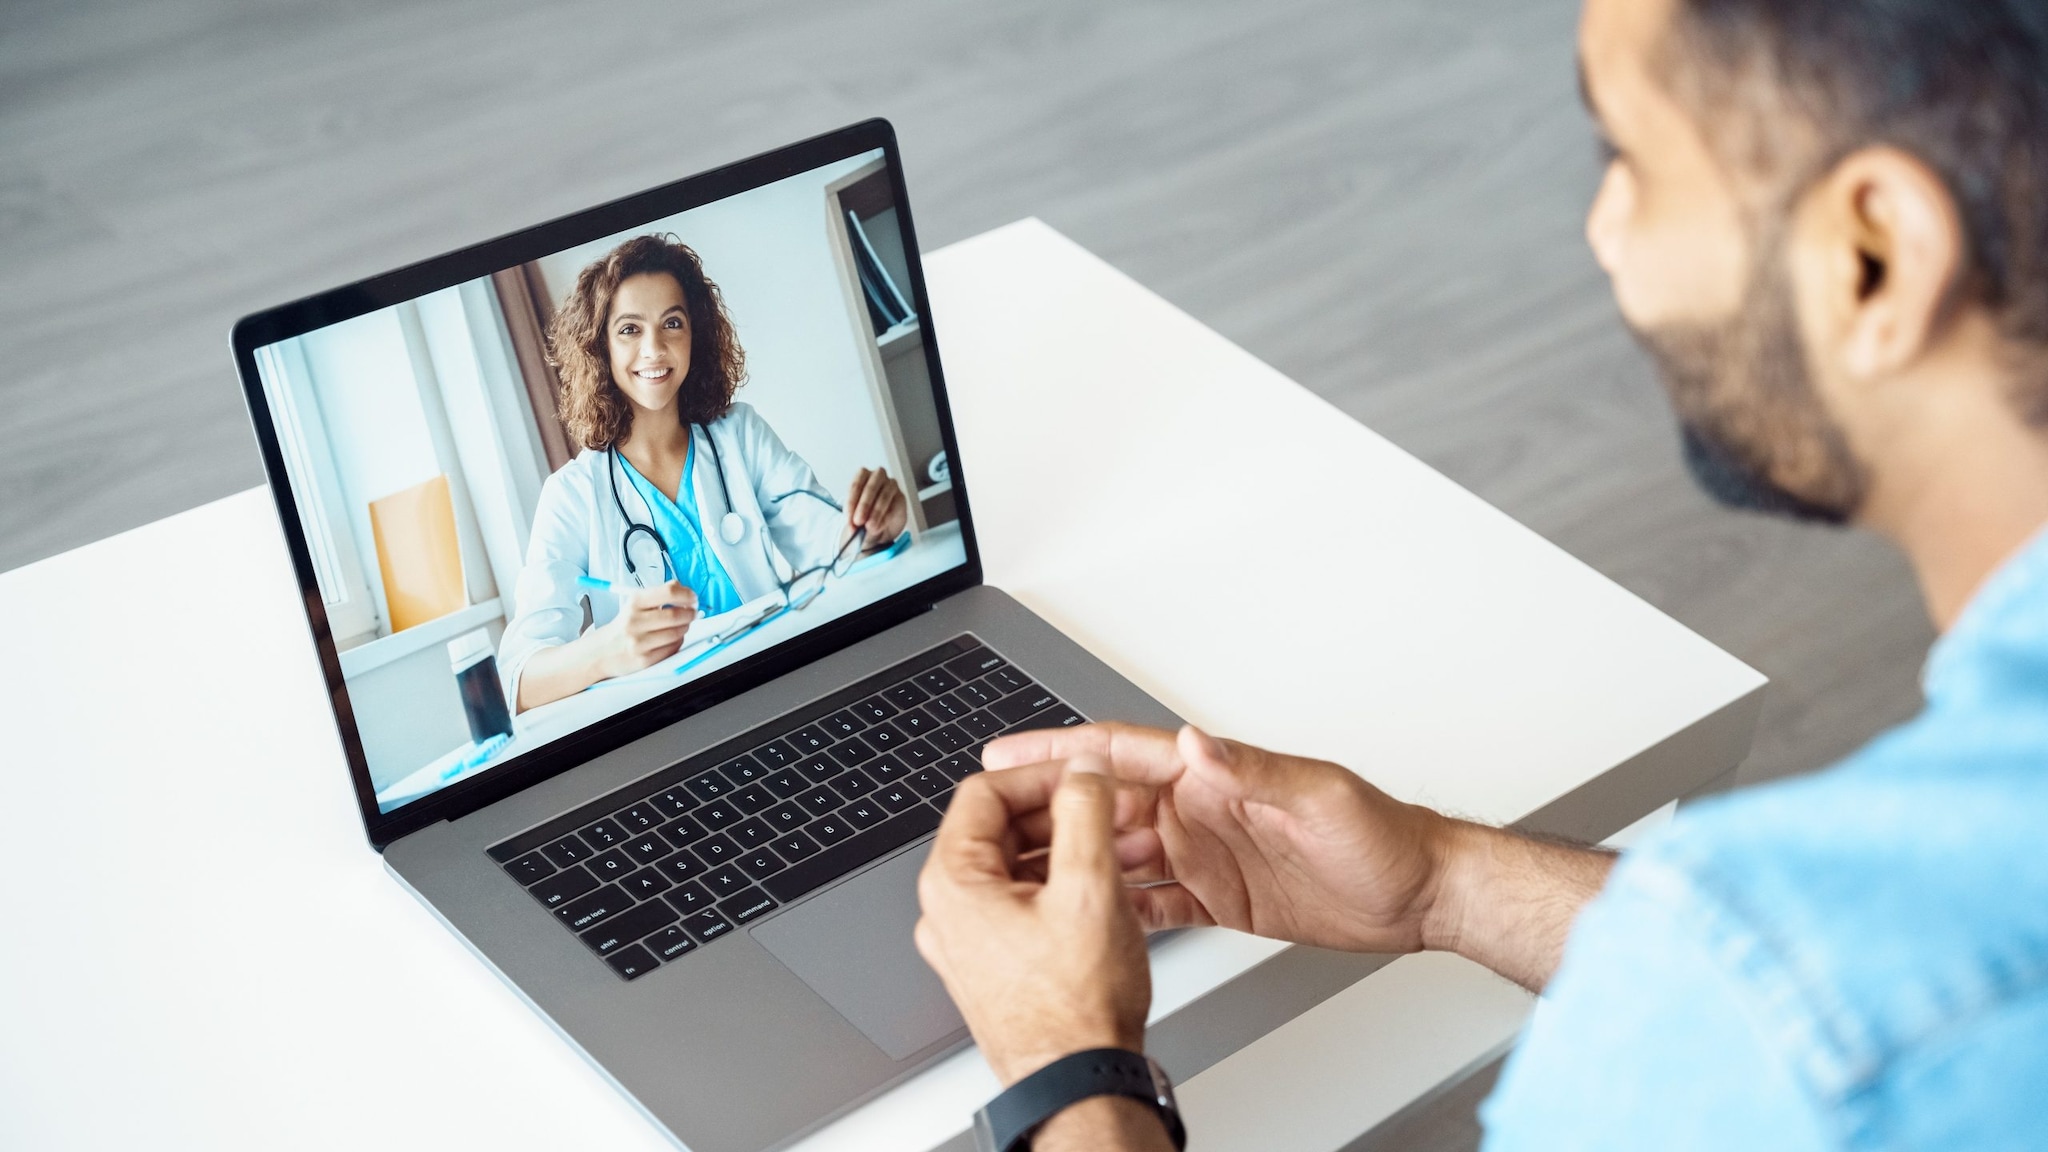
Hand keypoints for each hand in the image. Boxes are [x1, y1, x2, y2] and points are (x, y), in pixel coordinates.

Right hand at [595, 580, 696, 677]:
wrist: (601, 652)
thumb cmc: (624, 626)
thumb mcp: (635, 604)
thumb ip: (659, 595)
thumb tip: (686, 592)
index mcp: (634, 603)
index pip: (668, 592)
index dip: (687, 594)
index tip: (692, 598)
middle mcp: (635, 621)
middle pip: (675, 615)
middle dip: (689, 614)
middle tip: (692, 613)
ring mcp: (639, 642)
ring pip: (676, 633)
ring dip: (684, 628)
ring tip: (681, 626)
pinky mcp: (644, 659)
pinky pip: (672, 649)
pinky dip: (678, 642)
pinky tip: (671, 639)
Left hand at [844, 466, 907, 551]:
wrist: (882, 523)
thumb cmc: (866, 512)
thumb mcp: (855, 515)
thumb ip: (854, 519)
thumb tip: (854, 527)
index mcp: (862, 475)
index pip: (855, 486)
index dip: (851, 503)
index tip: (849, 519)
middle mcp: (877, 476)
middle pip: (870, 488)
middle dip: (863, 506)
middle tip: (858, 521)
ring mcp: (891, 485)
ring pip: (884, 496)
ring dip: (875, 513)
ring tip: (869, 527)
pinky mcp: (901, 497)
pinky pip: (894, 506)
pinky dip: (886, 518)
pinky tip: (879, 526)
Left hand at [915, 757, 1151, 1085]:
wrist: (1080, 1082)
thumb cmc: (1076, 1008)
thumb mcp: (1090, 887)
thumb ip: (1085, 813)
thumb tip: (1083, 771)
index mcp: (954, 884)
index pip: (986, 791)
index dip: (1043, 774)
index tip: (1085, 775)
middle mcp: (950, 912)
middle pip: (1003, 828)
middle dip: (1067, 813)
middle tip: (1115, 809)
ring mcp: (971, 943)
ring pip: (1020, 867)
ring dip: (1074, 849)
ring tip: (1128, 849)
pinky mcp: (997, 966)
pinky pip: (1026, 905)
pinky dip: (1067, 886)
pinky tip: (1113, 888)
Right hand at [982, 723, 1451, 953]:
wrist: (1419, 893)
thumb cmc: (1383, 837)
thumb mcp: (1318, 797)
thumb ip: (1254, 770)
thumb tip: (1195, 742)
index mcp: (1214, 778)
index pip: (1122, 756)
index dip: (1062, 751)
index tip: (1008, 751)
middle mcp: (1201, 811)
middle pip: (1104, 805)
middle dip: (1046, 808)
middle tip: (989, 819)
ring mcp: (1205, 855)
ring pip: (1116, 853)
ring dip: (1069, 858)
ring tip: (1014, 869)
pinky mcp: (1217, 899)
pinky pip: (1150, 901)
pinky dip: (1112, 906)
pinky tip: (1078, 915)